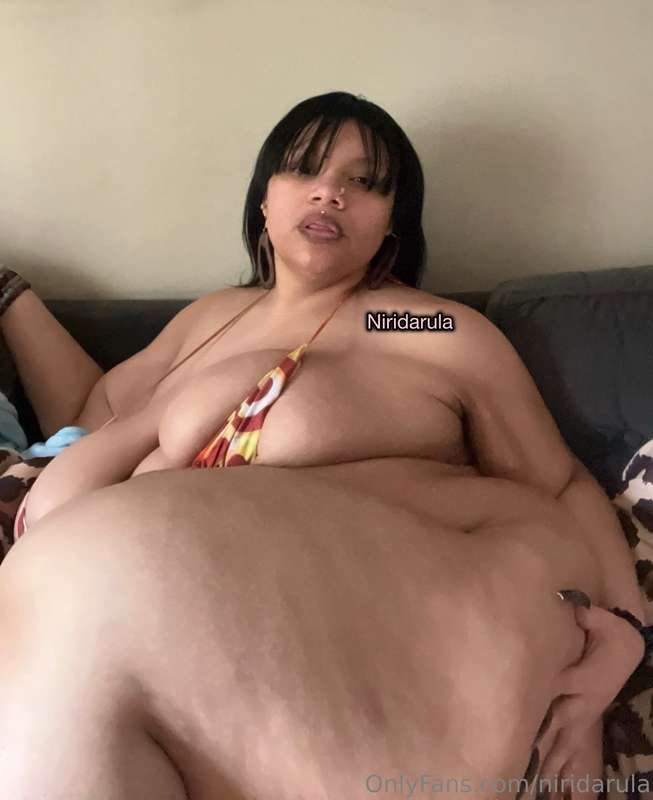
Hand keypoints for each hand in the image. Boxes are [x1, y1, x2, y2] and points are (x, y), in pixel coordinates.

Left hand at [535, 604, 644, 789]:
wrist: (629, 651)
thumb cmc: (613, 635)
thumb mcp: (605, 622)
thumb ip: (587, 616)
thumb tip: (573, 608)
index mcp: (585, 678)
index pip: (558, 685)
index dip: (539, 692)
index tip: (516, 700)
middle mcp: (583, 700)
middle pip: (557, 720)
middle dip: (539, 735)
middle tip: (518, 752)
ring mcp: (583, 714)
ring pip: (564, 739)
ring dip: (547, 758)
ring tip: (529, 780)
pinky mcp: (582, 720)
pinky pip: (570, 746)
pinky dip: (558, 764)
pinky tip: (546, 782)